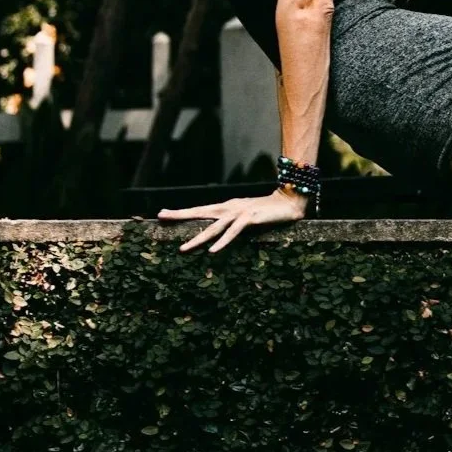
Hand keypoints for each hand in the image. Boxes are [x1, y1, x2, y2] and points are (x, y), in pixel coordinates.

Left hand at [157, 188, 306, 253]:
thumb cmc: (268, 210)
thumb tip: (219, 232)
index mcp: (227, 207)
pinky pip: (234, 232)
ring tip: (183, 249)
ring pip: (214, 227)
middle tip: (161, 215)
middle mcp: (229, 207)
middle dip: (180, 215)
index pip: (200, 210)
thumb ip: (233, 222)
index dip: (182, 212)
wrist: (289, 201)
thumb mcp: (246, 216)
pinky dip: (223, 241)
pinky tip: (212, 250)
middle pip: (201, 212)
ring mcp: (239, 212)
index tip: (162, 213)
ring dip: (198, 238)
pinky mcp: (250, 218)